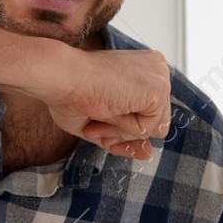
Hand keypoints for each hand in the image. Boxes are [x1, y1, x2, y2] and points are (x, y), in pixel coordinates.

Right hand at [14, 43, 172, 159]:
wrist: (62, 77)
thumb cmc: (72, 93)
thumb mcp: (103, 120)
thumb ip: (125, 137)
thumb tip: (147, 153)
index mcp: (144, 70)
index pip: (148, 114)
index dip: (123, 124)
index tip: (99, 116)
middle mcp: (157, 70)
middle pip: (153, 123)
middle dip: (123, 129)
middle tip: (97, 118)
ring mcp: (160, 77)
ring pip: (151, 128)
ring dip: (121, 129)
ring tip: (101, 112)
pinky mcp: (158, 89)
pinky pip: (147, 129)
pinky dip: (124, 128)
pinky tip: (109, 108)